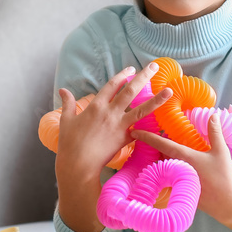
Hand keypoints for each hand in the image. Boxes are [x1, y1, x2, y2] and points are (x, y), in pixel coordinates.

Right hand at [55, 63, 172, 184]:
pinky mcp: (125, 139)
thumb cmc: (69, 143)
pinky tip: (161, 121)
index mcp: (96, 106)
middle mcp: (110, 112)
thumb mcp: (66, 120)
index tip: (131, 69)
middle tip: (154, 66)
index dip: (123, 75)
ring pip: (142, 109)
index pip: (112, 85)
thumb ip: (68, 103)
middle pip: (130, 91)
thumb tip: (62, 90)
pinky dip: (149, 127)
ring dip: (157, 99)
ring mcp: (119, 126)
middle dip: (143, 77)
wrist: (78, 164)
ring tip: (169, 91)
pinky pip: (140, 130)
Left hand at [129, 111, 231, 224]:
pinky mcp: (180, 189)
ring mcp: (177, 180)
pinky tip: (172, 166)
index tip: (134, 131)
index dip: (147, 137)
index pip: (161, 144)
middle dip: (153, 147)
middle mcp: (177, 168)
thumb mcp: (221, 152)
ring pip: (163, 165)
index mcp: (184, 157)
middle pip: (159, 155)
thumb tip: (213, 114)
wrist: (227, 204)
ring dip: (160, 158)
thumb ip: (215, 132)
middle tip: (147, 137)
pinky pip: (168, 176)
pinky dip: (166, 169)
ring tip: (159, 150)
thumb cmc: (223, 177)